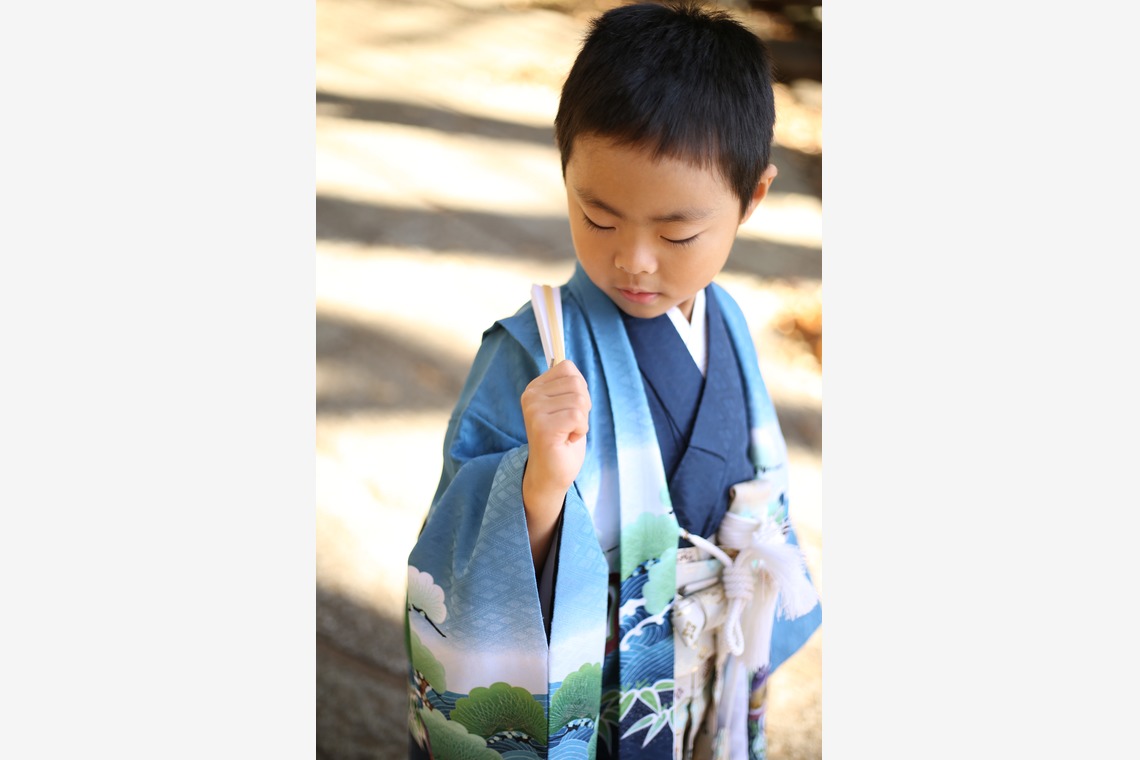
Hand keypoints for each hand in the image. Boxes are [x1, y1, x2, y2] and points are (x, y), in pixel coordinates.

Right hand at [520, 359, 590, 567]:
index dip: (579, 390)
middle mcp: (530, 396)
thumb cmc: (562, 441)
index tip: (568, 410)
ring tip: (567, 433)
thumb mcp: (566, 405)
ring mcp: (534, 411)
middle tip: (569, 425)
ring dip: (581, 421)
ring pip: (579, 400)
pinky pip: (578, 416)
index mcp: (534, 388)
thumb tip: (565, 359)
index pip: (568, 368)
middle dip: (583, 406)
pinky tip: (566, 440)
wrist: (551, 476)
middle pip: (577, 383)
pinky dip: (580, 431)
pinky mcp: (542, 427)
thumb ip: (567, 384)